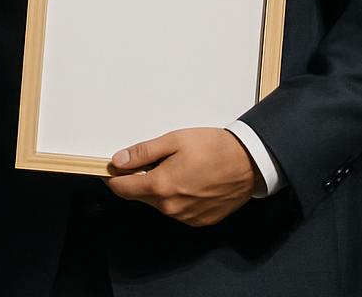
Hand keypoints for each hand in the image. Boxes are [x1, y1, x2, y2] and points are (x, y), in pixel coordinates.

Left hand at [104, 128, 260, 226]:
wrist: (249, 163)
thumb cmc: (214, 149)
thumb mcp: (174, 140)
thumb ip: (143, 152)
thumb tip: (119, 160)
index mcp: (161, 187)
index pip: (122, 188)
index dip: (114, 177)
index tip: (112, 169)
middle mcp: (171, 208)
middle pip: (140, 196)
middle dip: (139, 180)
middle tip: (153, 160)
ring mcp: (186, 217)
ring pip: (159, 204)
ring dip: (159, 189)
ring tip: (177, 168)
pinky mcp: (199, 221)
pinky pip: (177, 211)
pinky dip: (176, 198)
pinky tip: (189, 181)